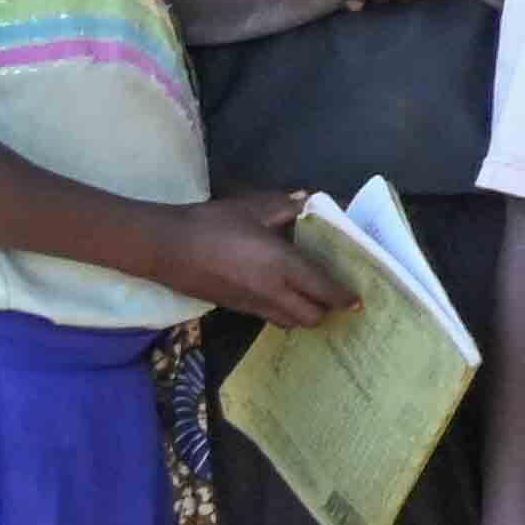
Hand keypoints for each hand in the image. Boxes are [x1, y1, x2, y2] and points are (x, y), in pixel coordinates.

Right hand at [160, 192, 352, 330]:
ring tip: (313, 296)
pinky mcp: (234, 308)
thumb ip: (289, 207)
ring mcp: (251, 305)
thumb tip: (311, 202)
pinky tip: (283, 293)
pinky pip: (269, 317)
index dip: (344, 296)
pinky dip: (284, 312)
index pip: (324, 290)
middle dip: (328, 310)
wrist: (165, 248)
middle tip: (337, 294)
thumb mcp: (256, 207)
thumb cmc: (213, 224)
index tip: (359, 298)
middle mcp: (272, 292)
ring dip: (305, 314)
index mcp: (283, 267)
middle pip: (311, 317)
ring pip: (289, 321)